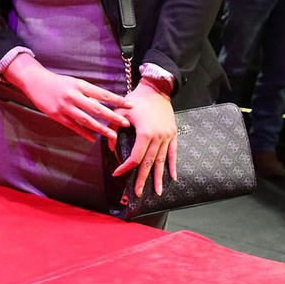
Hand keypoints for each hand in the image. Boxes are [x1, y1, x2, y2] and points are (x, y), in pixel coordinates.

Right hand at [5, 56, 129, 141]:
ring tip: (112, 135)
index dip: (117, 100)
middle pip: (97, 108)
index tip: (130, 105)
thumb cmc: (58, 82)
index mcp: (80, 85)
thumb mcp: (74, 82)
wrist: (35, 81)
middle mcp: (74, 95)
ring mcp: (65, 106)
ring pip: (86, 119)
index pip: (103, 94)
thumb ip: (88, 92)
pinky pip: (73, 126)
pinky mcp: (57, 115)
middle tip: (126, 123)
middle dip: (112, 116)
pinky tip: (93, 139)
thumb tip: (105, 102)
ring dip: (101, 128)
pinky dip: (84, 133)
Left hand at [112, 82, 177, 197]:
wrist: (156, 89)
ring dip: (159, 177)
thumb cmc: (136, 100)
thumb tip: (111, 146)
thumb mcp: (120, 112)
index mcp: (145, 133)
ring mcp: (168, 137)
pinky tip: (172, 177)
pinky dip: (173, 165)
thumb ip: (113, 130)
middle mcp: (158, 137)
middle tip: (138, 193)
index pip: (135, 157)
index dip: (126, 167)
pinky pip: (174, 153)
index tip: (117, 173)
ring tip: (157, 192)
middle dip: (143, 180)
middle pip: (149, 163)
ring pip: (162, 161)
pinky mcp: (173, 134)